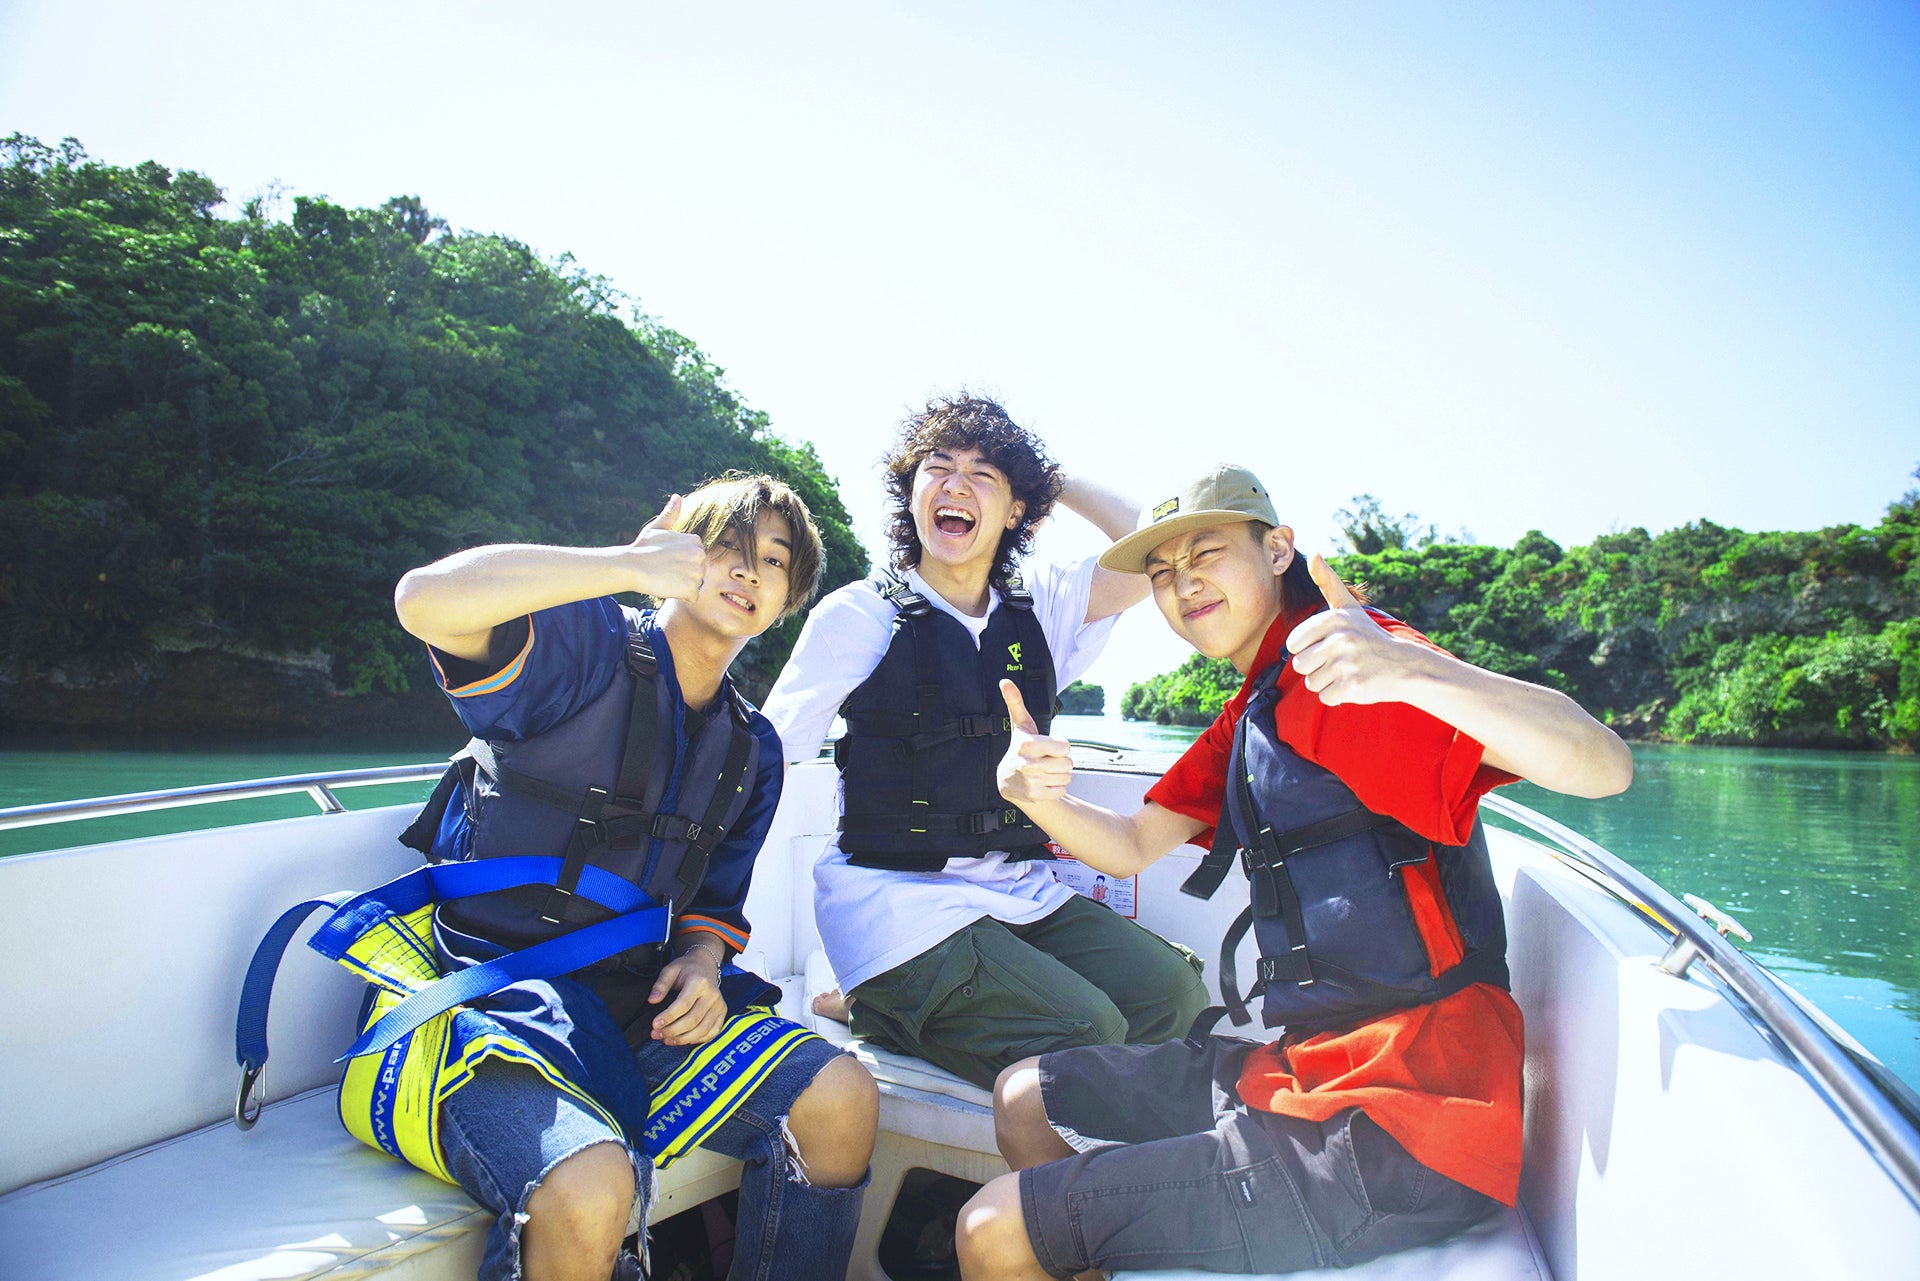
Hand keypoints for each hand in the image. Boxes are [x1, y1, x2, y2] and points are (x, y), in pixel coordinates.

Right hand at [629, 495, 706, 601]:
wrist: (631, 566)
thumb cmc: (642, 548)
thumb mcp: (657, 528)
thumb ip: (671, 514)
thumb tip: (677, 497)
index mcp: (695, 541)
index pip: (695, 558)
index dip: (680, 562)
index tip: (666, 560)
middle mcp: (699, 555)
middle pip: (697, 571)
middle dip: (683, 574)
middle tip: (665, 570)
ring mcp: (697, 572)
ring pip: (695, 584)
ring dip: (682, 585)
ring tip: (665, 578)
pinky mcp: (691, 588)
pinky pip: (692, 596)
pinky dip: (682, 596)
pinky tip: (668, 587)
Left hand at [648, 945, 726, 1045]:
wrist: (705, 965)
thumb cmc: (686, 969)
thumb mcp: (670, 970)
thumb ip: (661, 985)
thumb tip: (652, 1000)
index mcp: (699, 982)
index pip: (683, 1004)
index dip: (668, 1017)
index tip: (654, 1024)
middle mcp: (712, 995)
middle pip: (692, 1020)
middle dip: (672, 1031)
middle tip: (656, 1034)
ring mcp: (719, 1005)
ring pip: (702, 1029)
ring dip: (683, 1039)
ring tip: (667, 1040)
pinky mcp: (722, 1013)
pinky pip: (713, 1032)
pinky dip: (699, 1040)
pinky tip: (685, 1040)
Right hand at [997, 679, 1072, 805]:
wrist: (1008, 781)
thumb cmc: (1020, 749)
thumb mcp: (1021, 725)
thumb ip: (1015, 702)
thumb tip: (1005, 681)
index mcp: (1026, 745)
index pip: (1065, 746)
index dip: (1060, 746)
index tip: (1047, 746)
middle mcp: (1027, 764)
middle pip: (1068, 763)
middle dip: (1061, 761)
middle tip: (1046, 759)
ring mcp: (1030, 782)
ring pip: (1066, 777)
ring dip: (1059, 774)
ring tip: (1044, 771)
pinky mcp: (1035, 796)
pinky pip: (1061, 790)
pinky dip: (1056, 787)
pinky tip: (1043, 782)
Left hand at [1285, 555, 1424, 705]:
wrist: (1405, 666)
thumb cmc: (1369, 636)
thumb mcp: (1349, 607)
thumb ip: (1328, 582)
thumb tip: (1314, 553)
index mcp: (1333, 619)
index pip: (1293, 643)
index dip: (1307, 648)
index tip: (1327, 645)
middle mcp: (1340, 639)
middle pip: (1299, 664)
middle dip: (1316, 667)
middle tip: (1340, 661)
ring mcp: (1346, 664)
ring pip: (1311, 683)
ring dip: (1327, 682)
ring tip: (1348, 671)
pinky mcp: (1352, 686)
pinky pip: (1325, 697)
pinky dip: (1338, 695)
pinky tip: (1355, 683)